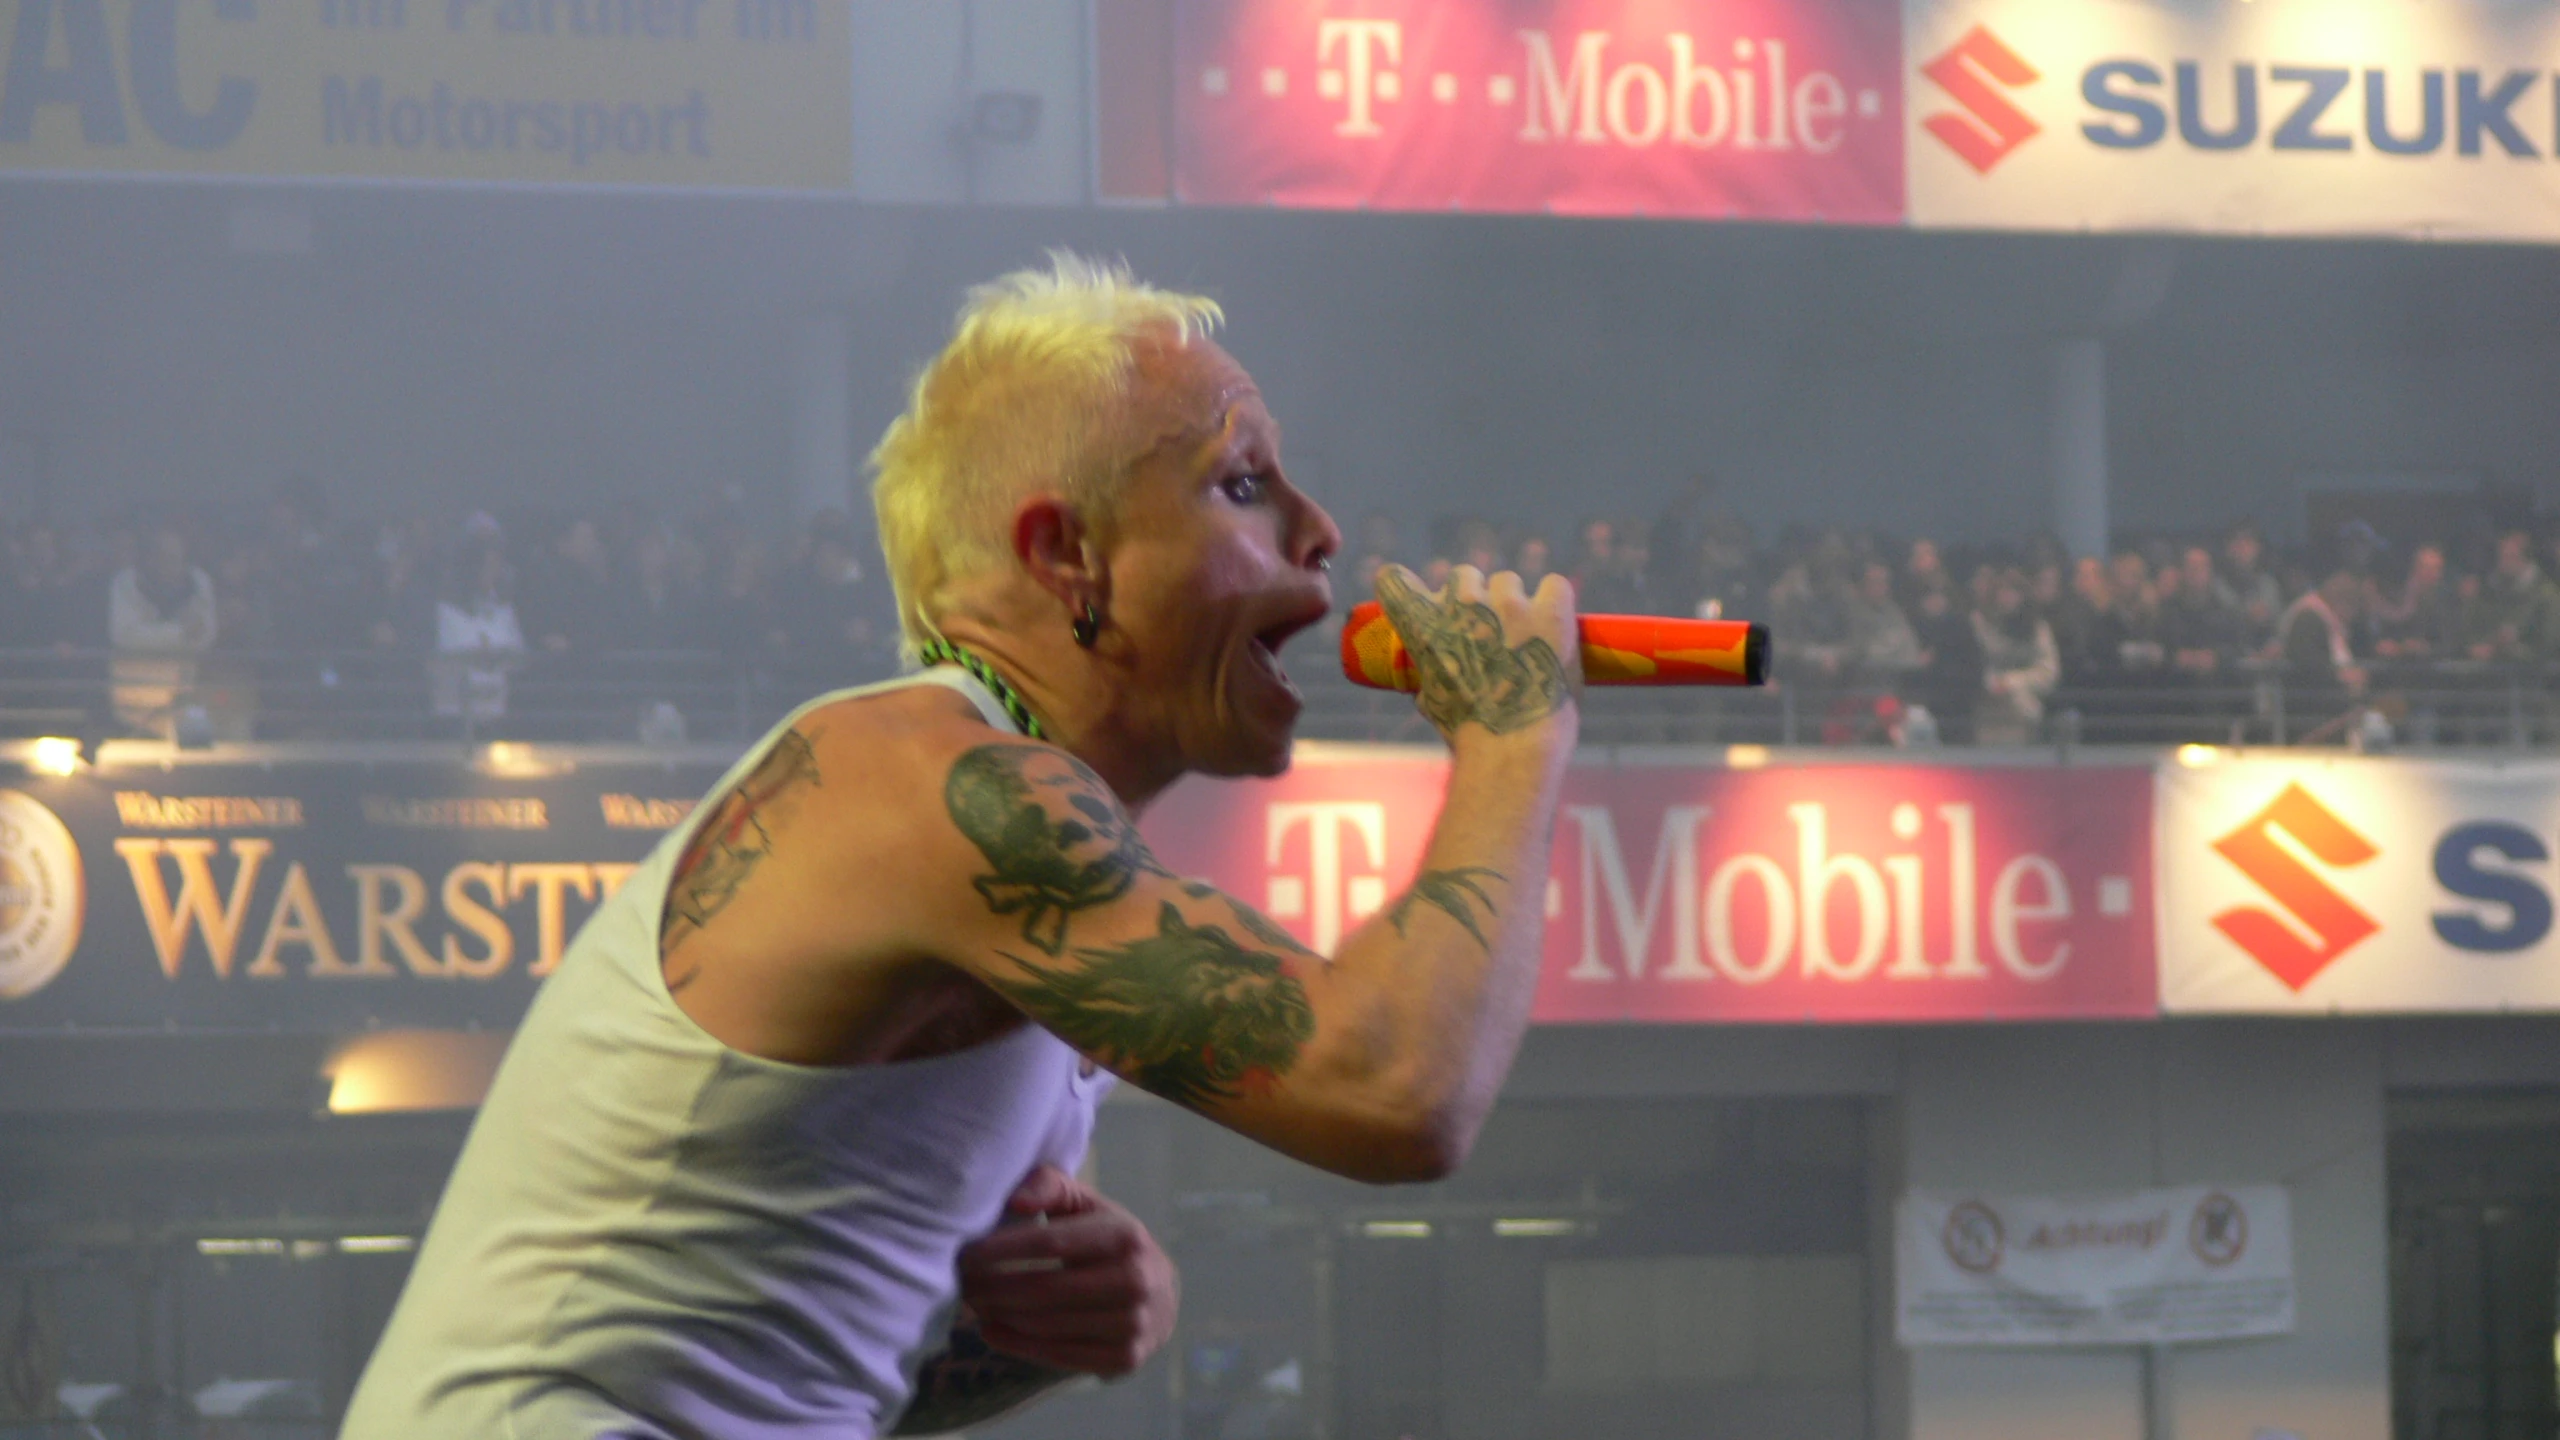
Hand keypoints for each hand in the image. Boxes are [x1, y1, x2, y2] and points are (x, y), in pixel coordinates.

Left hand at [956, 1165, 1178, 1378]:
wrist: (1162, 1297)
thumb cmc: (1109, 1243)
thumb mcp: (1089, 1207)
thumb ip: (1051, 1187)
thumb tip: (1016, 1200)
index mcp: (1125, 1236)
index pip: (1049, 1244)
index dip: (1001, 1251)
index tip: (964, 1254)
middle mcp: (1134, 1281)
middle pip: (1044, 1290)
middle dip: (993, 1288)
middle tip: (961, 1284)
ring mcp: (1132, 1324)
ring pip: (1047, 1325)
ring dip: (1000, 1316)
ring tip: (972, 1303)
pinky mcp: (1124, 1358)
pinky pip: (1058, 1355)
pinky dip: (1017, 1345)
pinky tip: (991, 1330)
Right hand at [1372, 563, 1578, 739]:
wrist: (1513, 748)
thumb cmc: (1470, 735)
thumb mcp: (1433, 703)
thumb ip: (1430, 677)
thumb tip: (1429, 682)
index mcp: (1423, 624)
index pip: (1394, 580)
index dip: (1407, 586)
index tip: (1424, 601)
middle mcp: (1462, 602)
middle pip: (1465, 576)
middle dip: (1474, 599)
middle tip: (1488, 632)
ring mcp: (1508, 602)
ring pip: (1509, 582)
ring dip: (1514, 604)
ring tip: (1526, 639)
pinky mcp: (1550, 609)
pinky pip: (1554, 585)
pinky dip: (1555, 602)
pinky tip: (1555, 626)